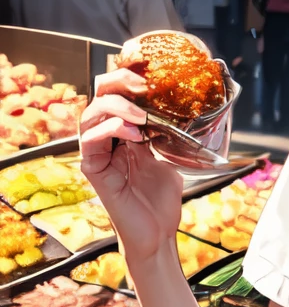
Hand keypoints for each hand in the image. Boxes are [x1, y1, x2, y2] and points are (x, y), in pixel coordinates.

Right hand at [79, 68, 182, 262]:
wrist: (158, 233)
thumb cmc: (161, 200)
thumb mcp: (169, 157)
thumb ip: (166, 133)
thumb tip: (179, 109)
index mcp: (123, 132)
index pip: (115, 94)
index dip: (126, 78)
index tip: (148, 73)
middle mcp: (106, 139)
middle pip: (98, 97)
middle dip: (118, 84)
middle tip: (142, 85)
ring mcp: (97, 153)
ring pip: (91, 115)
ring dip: (116, 107)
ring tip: (139, 113)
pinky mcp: (93, 170)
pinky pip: (91, 141)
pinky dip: (111, 130)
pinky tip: (132, 133)